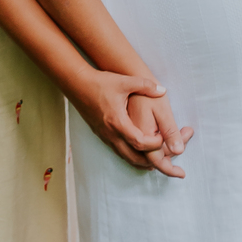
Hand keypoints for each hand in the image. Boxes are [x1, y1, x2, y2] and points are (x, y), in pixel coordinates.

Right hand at [71, 73, 191, 176]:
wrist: (77, 85)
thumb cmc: (100, 83)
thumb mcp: (124, 81)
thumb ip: (145, 85)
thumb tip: (163, 91)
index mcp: (118, 122)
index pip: (140, 142)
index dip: (154, 143)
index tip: (164, 137)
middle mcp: (111, 134)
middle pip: (133, 157)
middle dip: (150, 160)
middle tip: (164, 157)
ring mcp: (105, 136)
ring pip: (125, 157)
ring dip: (141, 160)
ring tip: (155, 161)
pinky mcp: (101, 135)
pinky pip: (118, 152)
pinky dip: (131, 156)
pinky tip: (138, 152)